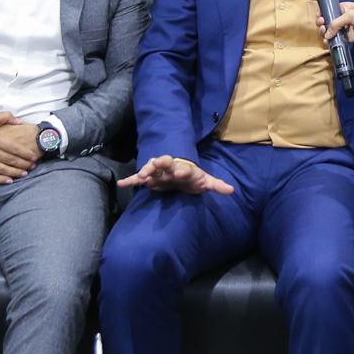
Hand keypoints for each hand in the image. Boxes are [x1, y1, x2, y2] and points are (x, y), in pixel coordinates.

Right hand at [0, 112, 39, 183]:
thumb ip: (5, 117)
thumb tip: (20, 122)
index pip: (15, 149)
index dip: (26, 154)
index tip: (34, 157)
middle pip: (11, 160)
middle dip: (24, 164)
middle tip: (33, 166)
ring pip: (4, 170)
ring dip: (16, 172)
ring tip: (25, 173)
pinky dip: (1, 180)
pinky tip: (10, 181)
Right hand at [117, 155, 235, 194]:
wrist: (180, 175)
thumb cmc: (193, 178)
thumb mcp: (205, 182)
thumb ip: (216, 185)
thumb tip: (232, 190)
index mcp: (184, 168)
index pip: (183, 167)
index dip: (182, 170)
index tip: (180, 174)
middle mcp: (170, 167)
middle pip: (165, 162)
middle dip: (160, 163)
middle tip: (155, 164)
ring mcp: (159, 172)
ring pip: (150, 169)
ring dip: (145, 172)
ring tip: (140, 177)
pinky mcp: (150, 179)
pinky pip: (138, 179)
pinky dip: (130, 181)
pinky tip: (121, 184)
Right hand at [319, 1, 353, 44]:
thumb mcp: (350, 15)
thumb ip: (336, 23)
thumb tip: (327, 34)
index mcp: (343, 8)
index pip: (329, 10)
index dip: (322, 13)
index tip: (319, 16)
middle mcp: (342, 18)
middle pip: (328, 21)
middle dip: (322, 23)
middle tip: (322, 24)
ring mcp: (345, 28)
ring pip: (330, 31)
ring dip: (325, 32)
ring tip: (324, 33)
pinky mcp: (348, 38)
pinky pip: (337, 40)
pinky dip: (331, 41)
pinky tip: (328, 40)